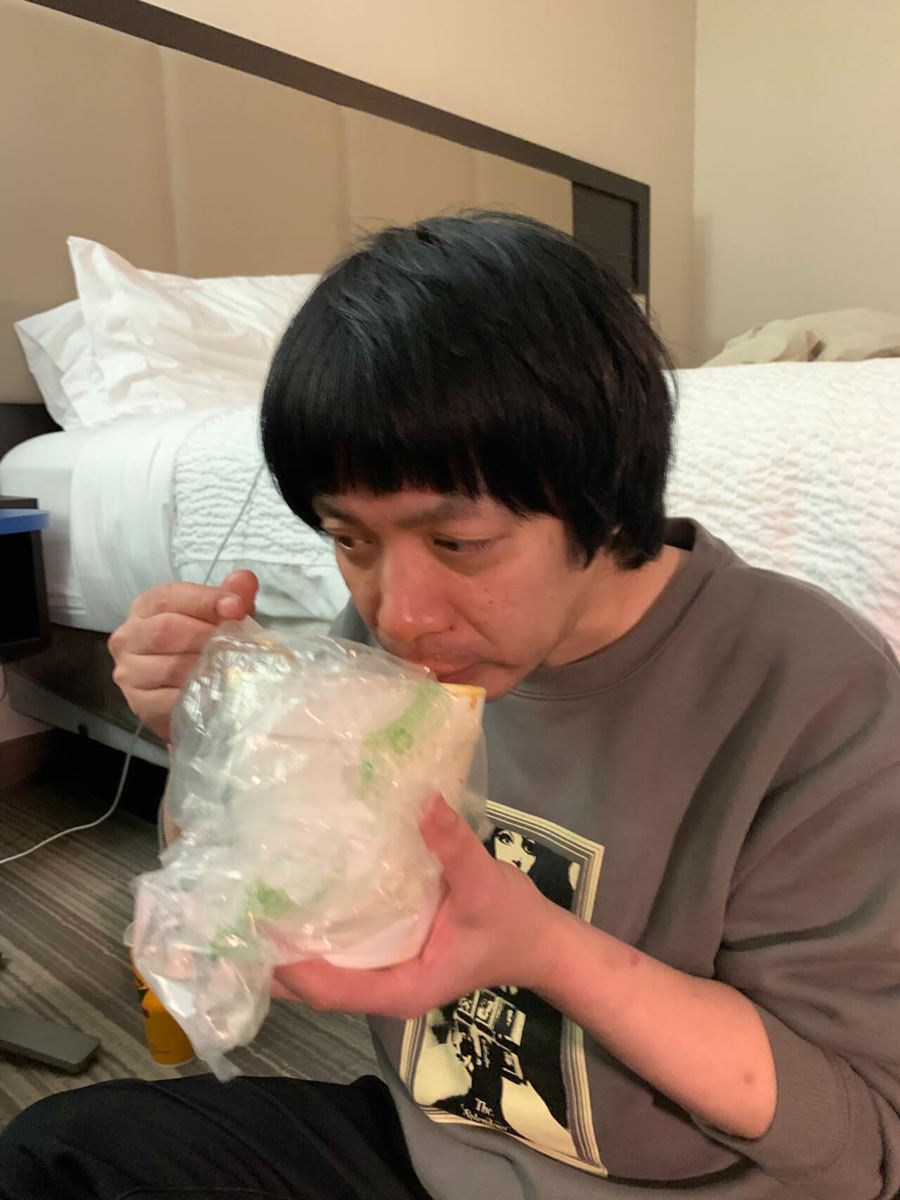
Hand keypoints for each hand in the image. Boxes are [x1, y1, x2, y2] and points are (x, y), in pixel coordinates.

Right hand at [108, 570, 258, 740]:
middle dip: (209, 636)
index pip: (169, 597)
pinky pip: (171, 700)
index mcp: (146, 607)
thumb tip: (245, 579)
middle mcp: (129, 636)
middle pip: (166, 630)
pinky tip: (217, 692)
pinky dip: (198, 695)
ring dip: (208, 668)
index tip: (237, 608)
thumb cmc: (204, 648)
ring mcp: (130, 672)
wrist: (194, 697)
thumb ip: (232, 596)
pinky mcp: (140, 704)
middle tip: (238, 645)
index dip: (205, 600)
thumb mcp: (222, 618)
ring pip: (170, 667)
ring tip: (233, 668)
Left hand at [272, 797, 562, 1018]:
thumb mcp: (486, 883)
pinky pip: (339, 951)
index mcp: (400, 989)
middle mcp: (382, 988)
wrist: (540, 942)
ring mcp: (382, 974)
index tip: (252, 925)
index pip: (326, 988)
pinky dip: (312, 930)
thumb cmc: (511, 923)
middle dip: (270, 956)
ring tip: (248, 899)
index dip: (285, 963)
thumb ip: (453, 846)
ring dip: (285, 943)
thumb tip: (422, 799)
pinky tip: (293, 893)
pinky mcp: (387, 955)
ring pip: (320, 970)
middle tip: (232, 909)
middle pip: (311, 985)